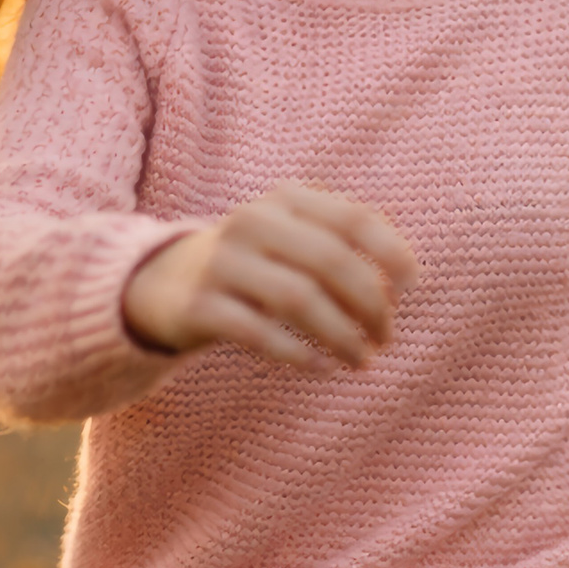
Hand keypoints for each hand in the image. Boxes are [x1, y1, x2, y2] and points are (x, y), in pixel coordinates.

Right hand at [122, 182, 418, 370]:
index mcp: (286, 199)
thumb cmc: (254, 263)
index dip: (391, 253)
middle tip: (386, 338)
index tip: (410, 289)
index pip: (354, 218)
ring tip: (362, 360)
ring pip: (299, 299)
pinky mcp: (199, 306)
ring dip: (341, 336)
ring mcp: (222, 262)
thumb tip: (403, 284)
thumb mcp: (293, 236)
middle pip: (331, 262)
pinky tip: (322, 368)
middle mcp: (253, 222)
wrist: (158, 282)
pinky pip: (260, 333)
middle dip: (370, 306)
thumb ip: (342, 244)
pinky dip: (299, 355)